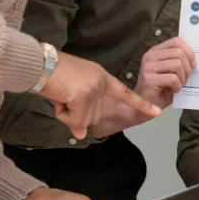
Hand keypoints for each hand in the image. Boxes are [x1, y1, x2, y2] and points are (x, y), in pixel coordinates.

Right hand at [40, 52, 160, 139]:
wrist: (41, 64)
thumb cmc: (53, 74)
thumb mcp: (72, 91)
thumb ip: (80, 111)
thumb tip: (81, 135)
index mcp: (102, 78)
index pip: (126, 93)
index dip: (141, 104)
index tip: (157, 112)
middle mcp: (102, 84)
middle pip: (92, 116)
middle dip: (74, 113)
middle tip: (64, 96)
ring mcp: (94, 90)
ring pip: (82, 121)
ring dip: (67, 113)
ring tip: (60, 94)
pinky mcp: (83, 97)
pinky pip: (74, 120)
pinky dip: (62, 114)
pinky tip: (58, 98)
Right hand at [134, 37, 195, 109]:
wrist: (145, 108)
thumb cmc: (161, 89)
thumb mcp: (172, 72)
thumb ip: (180, 62)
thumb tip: (195, 60)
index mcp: (156, 51)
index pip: (176, 41)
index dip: (189, 51)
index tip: (193, 64)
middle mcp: (150, 56)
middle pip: (179, 53)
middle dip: (187, 67)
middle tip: (186, 78)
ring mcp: (148, 67)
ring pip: (177, 64)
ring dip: (183, 78)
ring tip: (179, 85)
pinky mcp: (149, 79)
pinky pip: (172, 78)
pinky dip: (178, 86)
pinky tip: (174, 91)